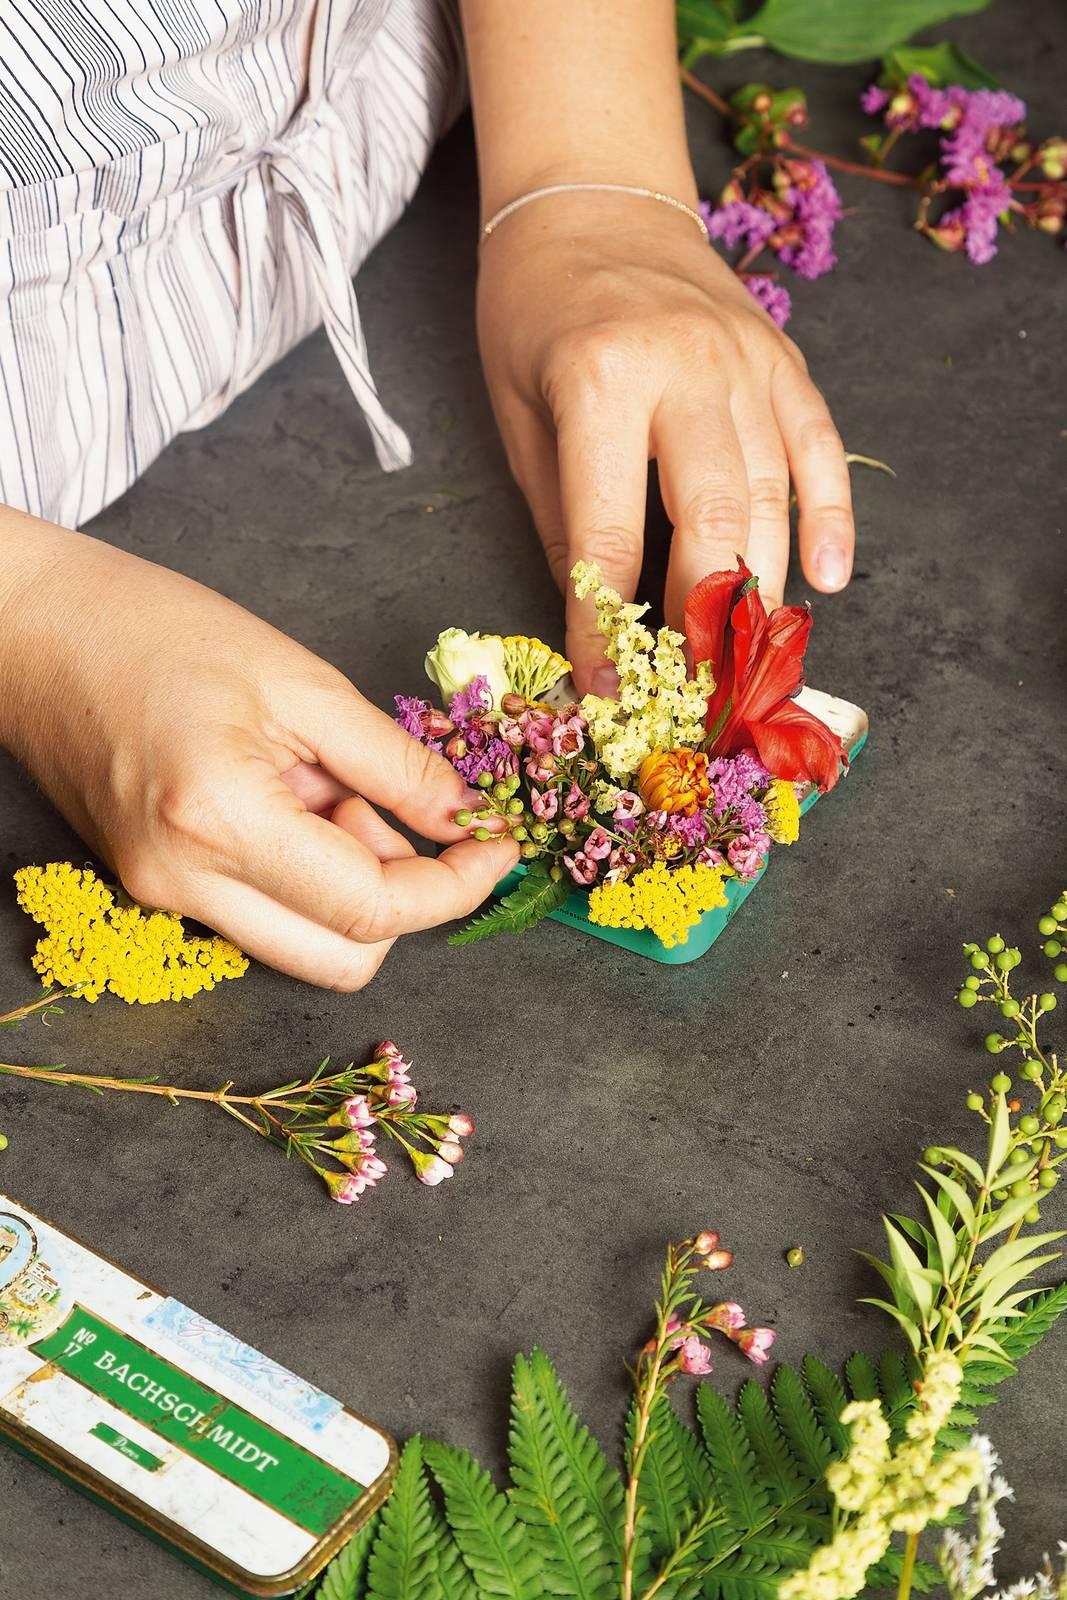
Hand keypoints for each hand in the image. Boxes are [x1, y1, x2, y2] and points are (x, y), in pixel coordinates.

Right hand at [0, 522, 517, 988]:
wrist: (32, 632)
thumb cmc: (158, 631)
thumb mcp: (302, 683)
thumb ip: (396, 765)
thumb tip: (469, 820)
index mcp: (221, 822)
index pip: (372, 908)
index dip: (455, 884)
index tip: (497, 842)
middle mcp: (184, 886)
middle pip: (344, 959)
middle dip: (406, 899)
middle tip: (406, 809)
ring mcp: (161, 899)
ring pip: (304, 946)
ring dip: (351, 886)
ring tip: (330, 787)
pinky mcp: (154, 891)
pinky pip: (261, 916)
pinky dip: (304, 875)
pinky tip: (292, 799)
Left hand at [476, 193, 854, 693]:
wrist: (592, 202)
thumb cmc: (534, 312)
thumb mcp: (517, 415)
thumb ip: (561, 517)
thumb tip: (597, 620)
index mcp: (602, 381)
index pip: (610, 536)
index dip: (607, 628)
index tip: (608, 690)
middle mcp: (687, 369)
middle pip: (712, 521)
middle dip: (704, 621)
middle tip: (693, 690)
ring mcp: (747, 361)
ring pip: (772, 495)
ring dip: (763, 588)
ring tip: (749, 660)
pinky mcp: (783, 359)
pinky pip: (820, 448)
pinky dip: (831, 517)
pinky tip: (829, 579)